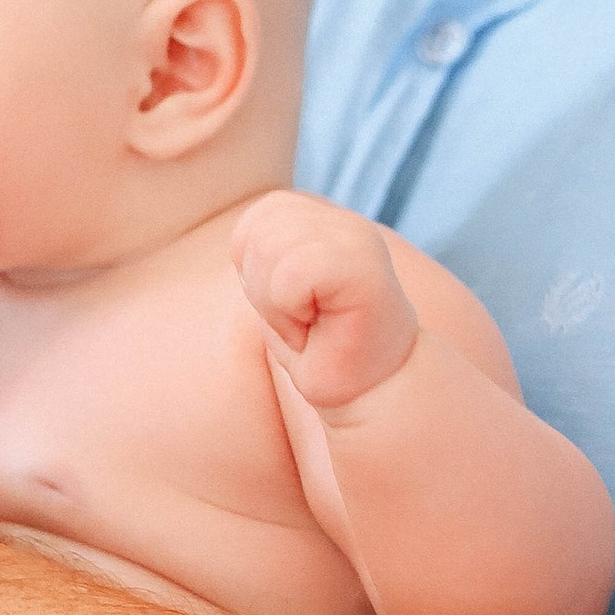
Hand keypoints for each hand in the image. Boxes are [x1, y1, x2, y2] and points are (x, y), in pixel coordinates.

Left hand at [235, 190, 418, 413]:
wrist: (369, 393)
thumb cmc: (319, 349)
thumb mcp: (274, 292)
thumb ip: (261, 252)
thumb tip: (245, 236)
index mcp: (325, 221)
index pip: (254, 220)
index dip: (257, 272)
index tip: (295, 306)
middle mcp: (344, 222)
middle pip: (256, 231)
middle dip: (262, 288)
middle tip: (303, 320)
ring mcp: (357, 238)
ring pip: (269, 247)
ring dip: (277, 305)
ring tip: (312, 325)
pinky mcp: (363, 264)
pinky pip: (290, 276)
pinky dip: (290, 314)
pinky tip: (320, 331)